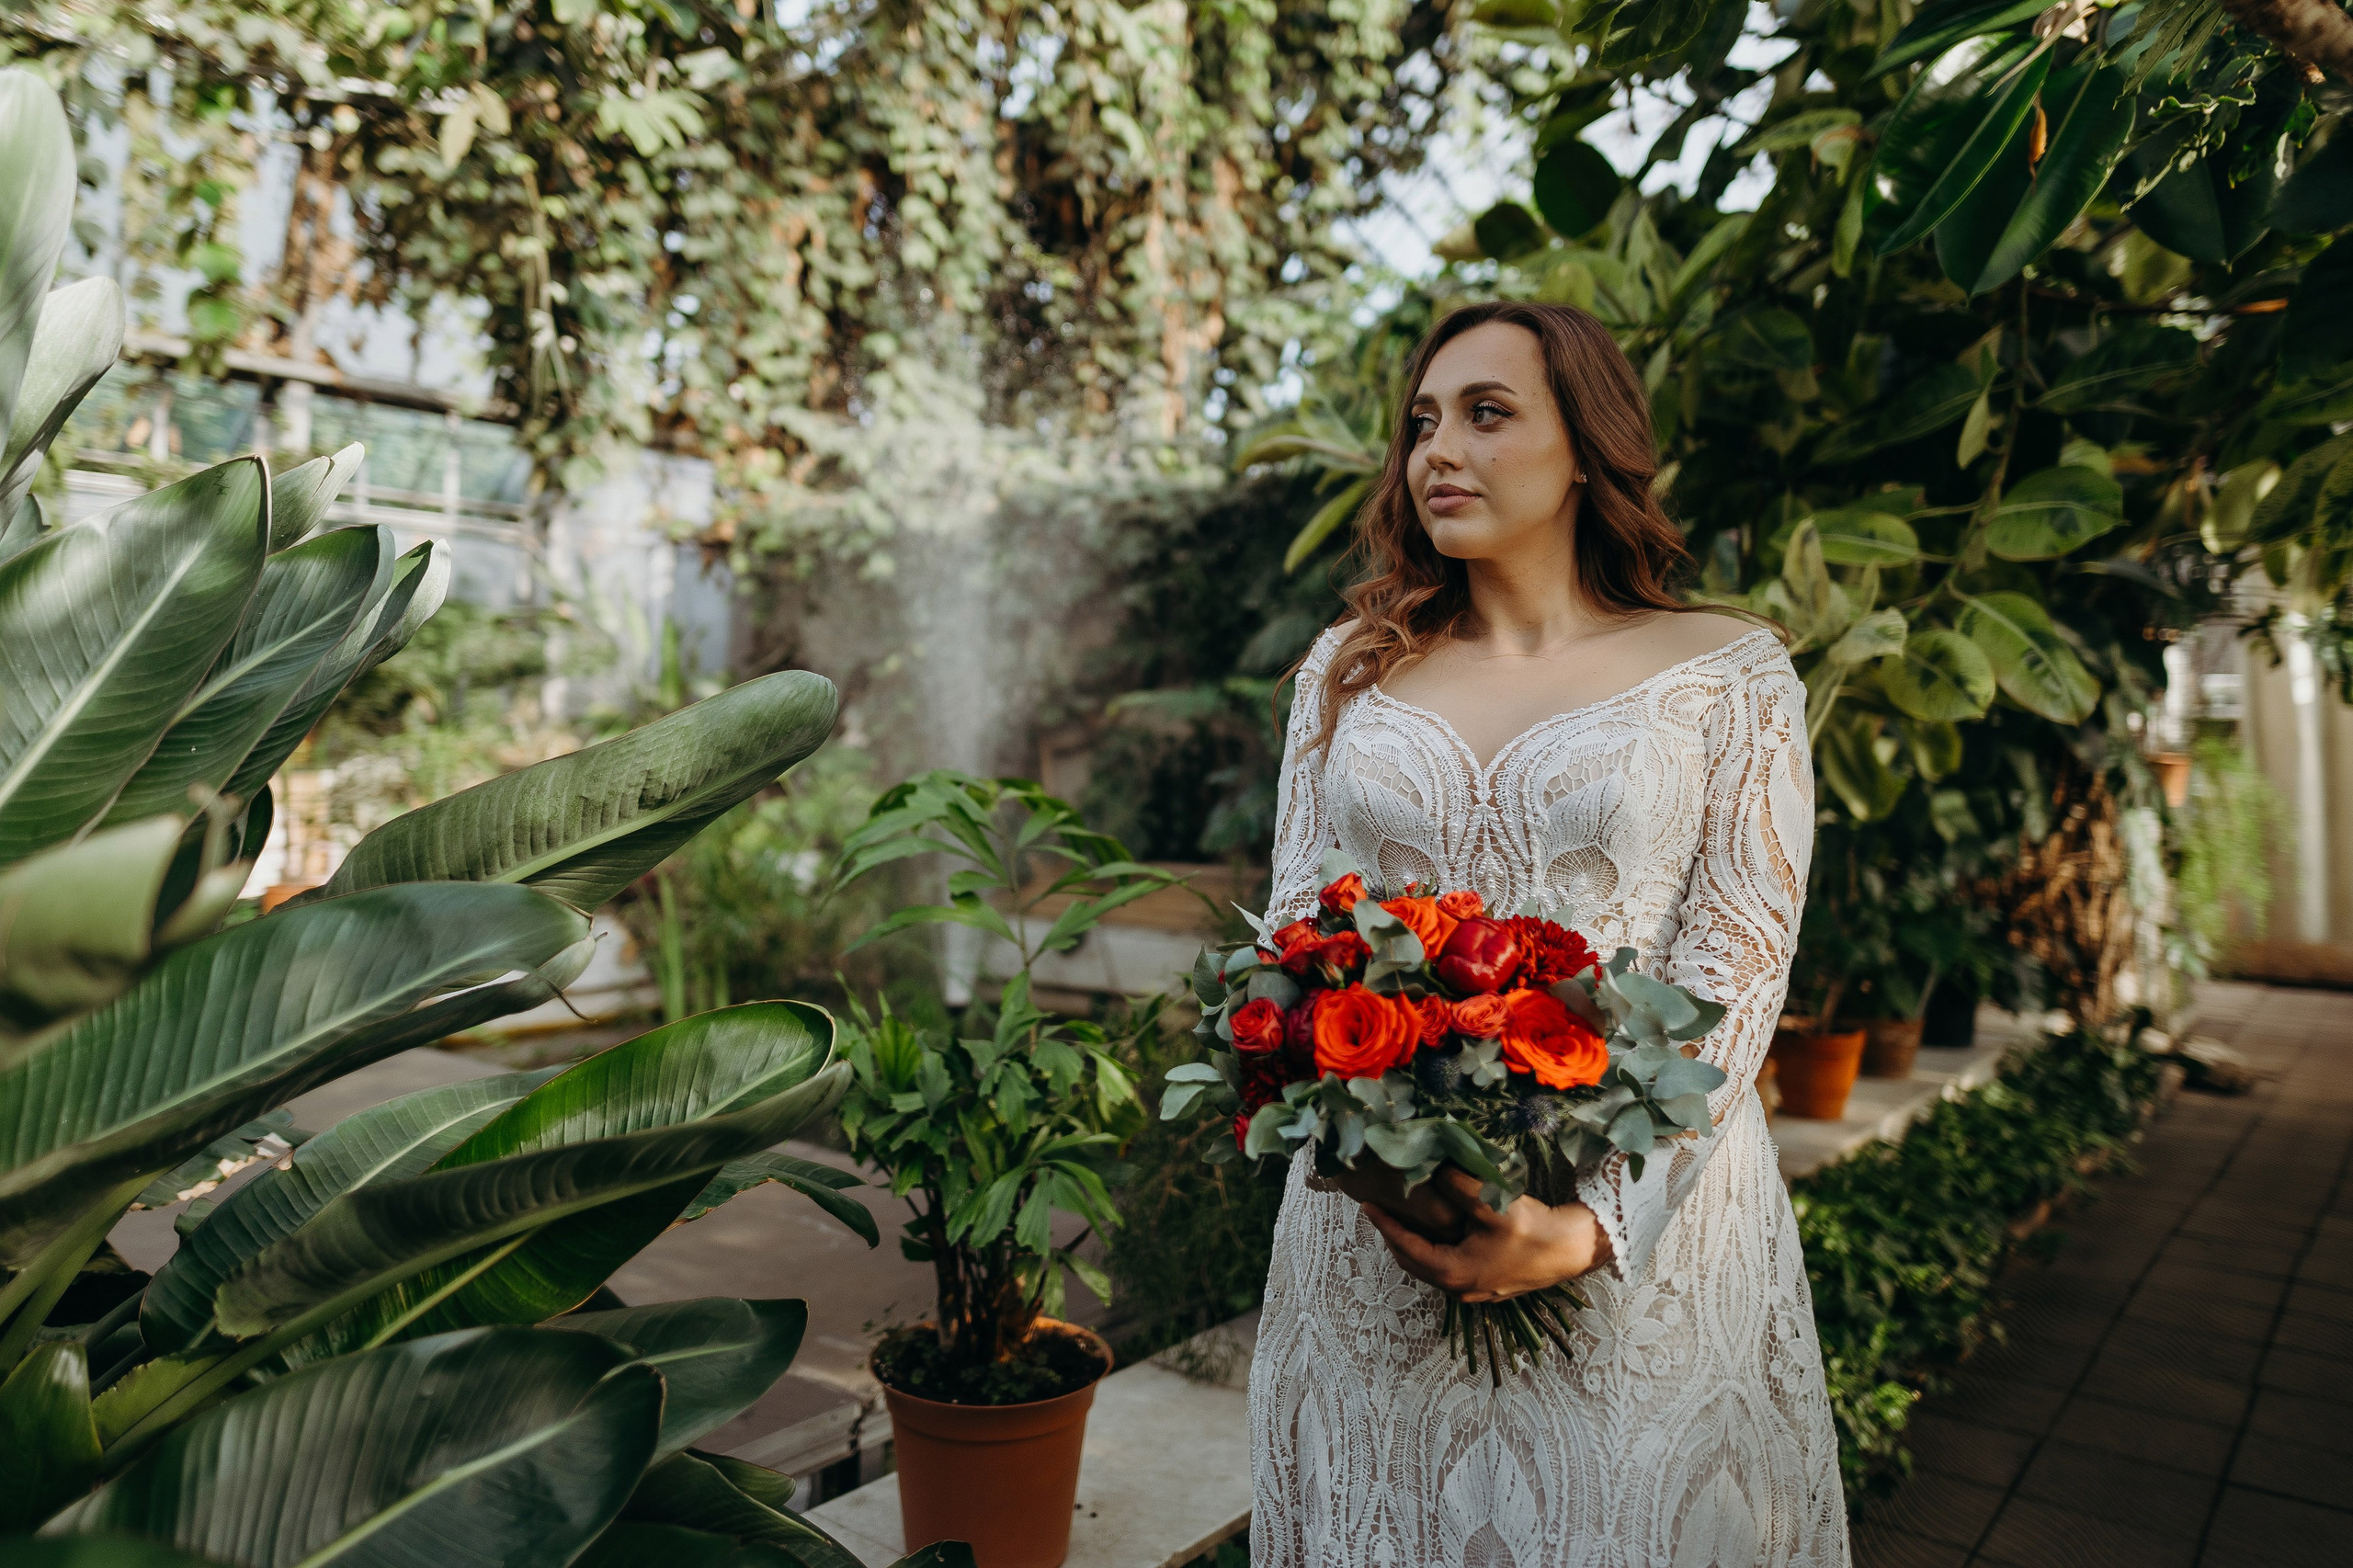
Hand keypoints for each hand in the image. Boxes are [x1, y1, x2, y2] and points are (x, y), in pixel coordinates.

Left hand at [1359, 1166, 1612, 1302]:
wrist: (1572, 1250)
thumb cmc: (1532, 1230)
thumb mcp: (1491, 1203)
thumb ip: (1456, 1185)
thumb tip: (1431, 1169)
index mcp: (1453, 1271)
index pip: (1405, 1246)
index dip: (1384, 1225)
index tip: (1366, 1205)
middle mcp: (1459, 1288)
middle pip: (1414, 1261)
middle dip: (1395, 1236)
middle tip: (1381, 1210)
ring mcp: (1475, 1291)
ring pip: (1431, 1267)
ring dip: (1415, 1244)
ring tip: (1404, 1218)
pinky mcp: (1488, 1285)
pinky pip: (1449, 1269)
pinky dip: (1435, 1251)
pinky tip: (1438, 1231)